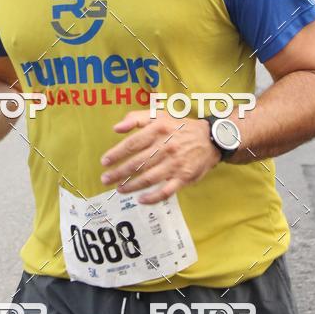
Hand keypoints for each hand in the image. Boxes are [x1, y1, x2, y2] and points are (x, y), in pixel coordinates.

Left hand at [100, 111, 220, 203]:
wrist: (210, 138)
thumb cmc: (180, 127)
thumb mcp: (160, 114)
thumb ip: (136, 118)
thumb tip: (116, 128)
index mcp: (158, 130)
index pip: (132, 144)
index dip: (116, 154)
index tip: (104, 162)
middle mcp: (165, 147)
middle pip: (137, 163)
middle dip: (118, 173)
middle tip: (105, 179)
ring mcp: (175, 164)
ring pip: (148, 179)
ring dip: (131, 186)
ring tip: (119, 189)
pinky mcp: (184, 178)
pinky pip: (166, 191)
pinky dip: (152, 197)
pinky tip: (141, 199)